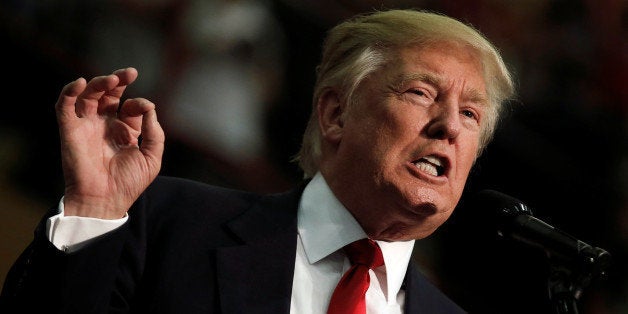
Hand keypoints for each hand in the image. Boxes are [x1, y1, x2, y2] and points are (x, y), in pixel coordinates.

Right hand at [56, 67, 164, 218]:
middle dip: (118, 80)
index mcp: (125, 130)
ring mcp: (87, 126)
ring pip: (88, 95)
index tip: (146, 108)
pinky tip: (80, 82)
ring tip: (112, 79)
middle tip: (129, 72)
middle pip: (109, 94)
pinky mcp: (70, 130)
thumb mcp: (151, 158)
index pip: (131, 107)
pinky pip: (64, 106)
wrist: (105, 201)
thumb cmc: (128, 184)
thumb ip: (154, 134)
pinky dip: (68, 92)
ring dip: (98, 83)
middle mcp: (105, 124)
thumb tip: (150, 109)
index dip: (139, 103)